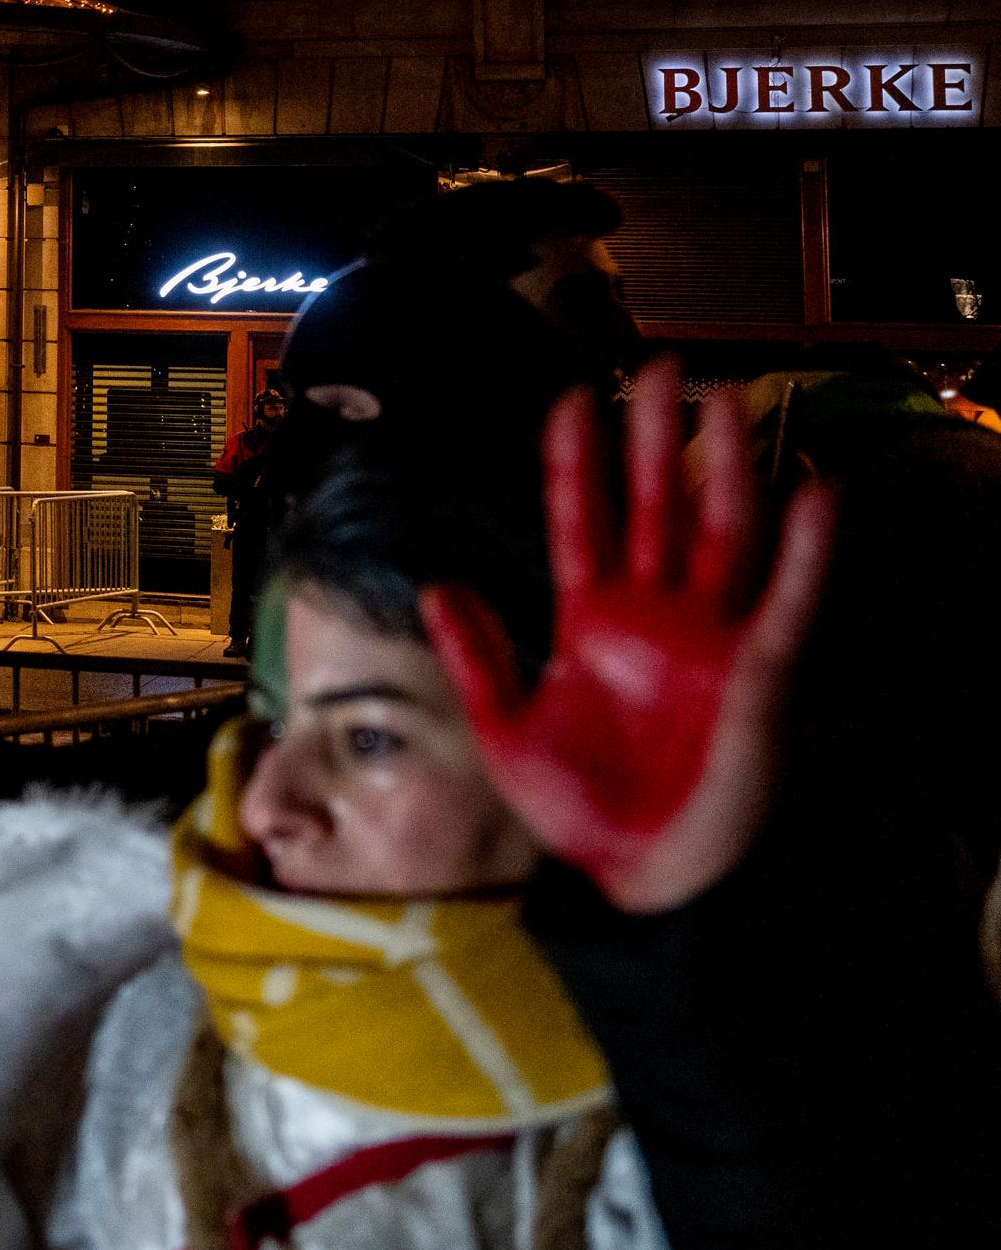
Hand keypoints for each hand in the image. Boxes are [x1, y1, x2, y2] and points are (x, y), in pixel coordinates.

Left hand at [422, 358, 835, 914]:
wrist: (633, 884)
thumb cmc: (578, 815)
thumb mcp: (504, 729)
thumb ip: (477, 655)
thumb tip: (438, 583)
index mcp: (591, 623)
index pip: (581, 520)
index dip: (577, 462)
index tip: (569, 397)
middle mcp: (654, 618)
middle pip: (658, 506)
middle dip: (657, 438)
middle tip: (661, 365)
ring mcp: (709, 640)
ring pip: (722, 533)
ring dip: (728, 467)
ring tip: (727, 399)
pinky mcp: (758, 673)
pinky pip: (788, 600)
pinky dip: (805, 548)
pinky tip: (811, 490)